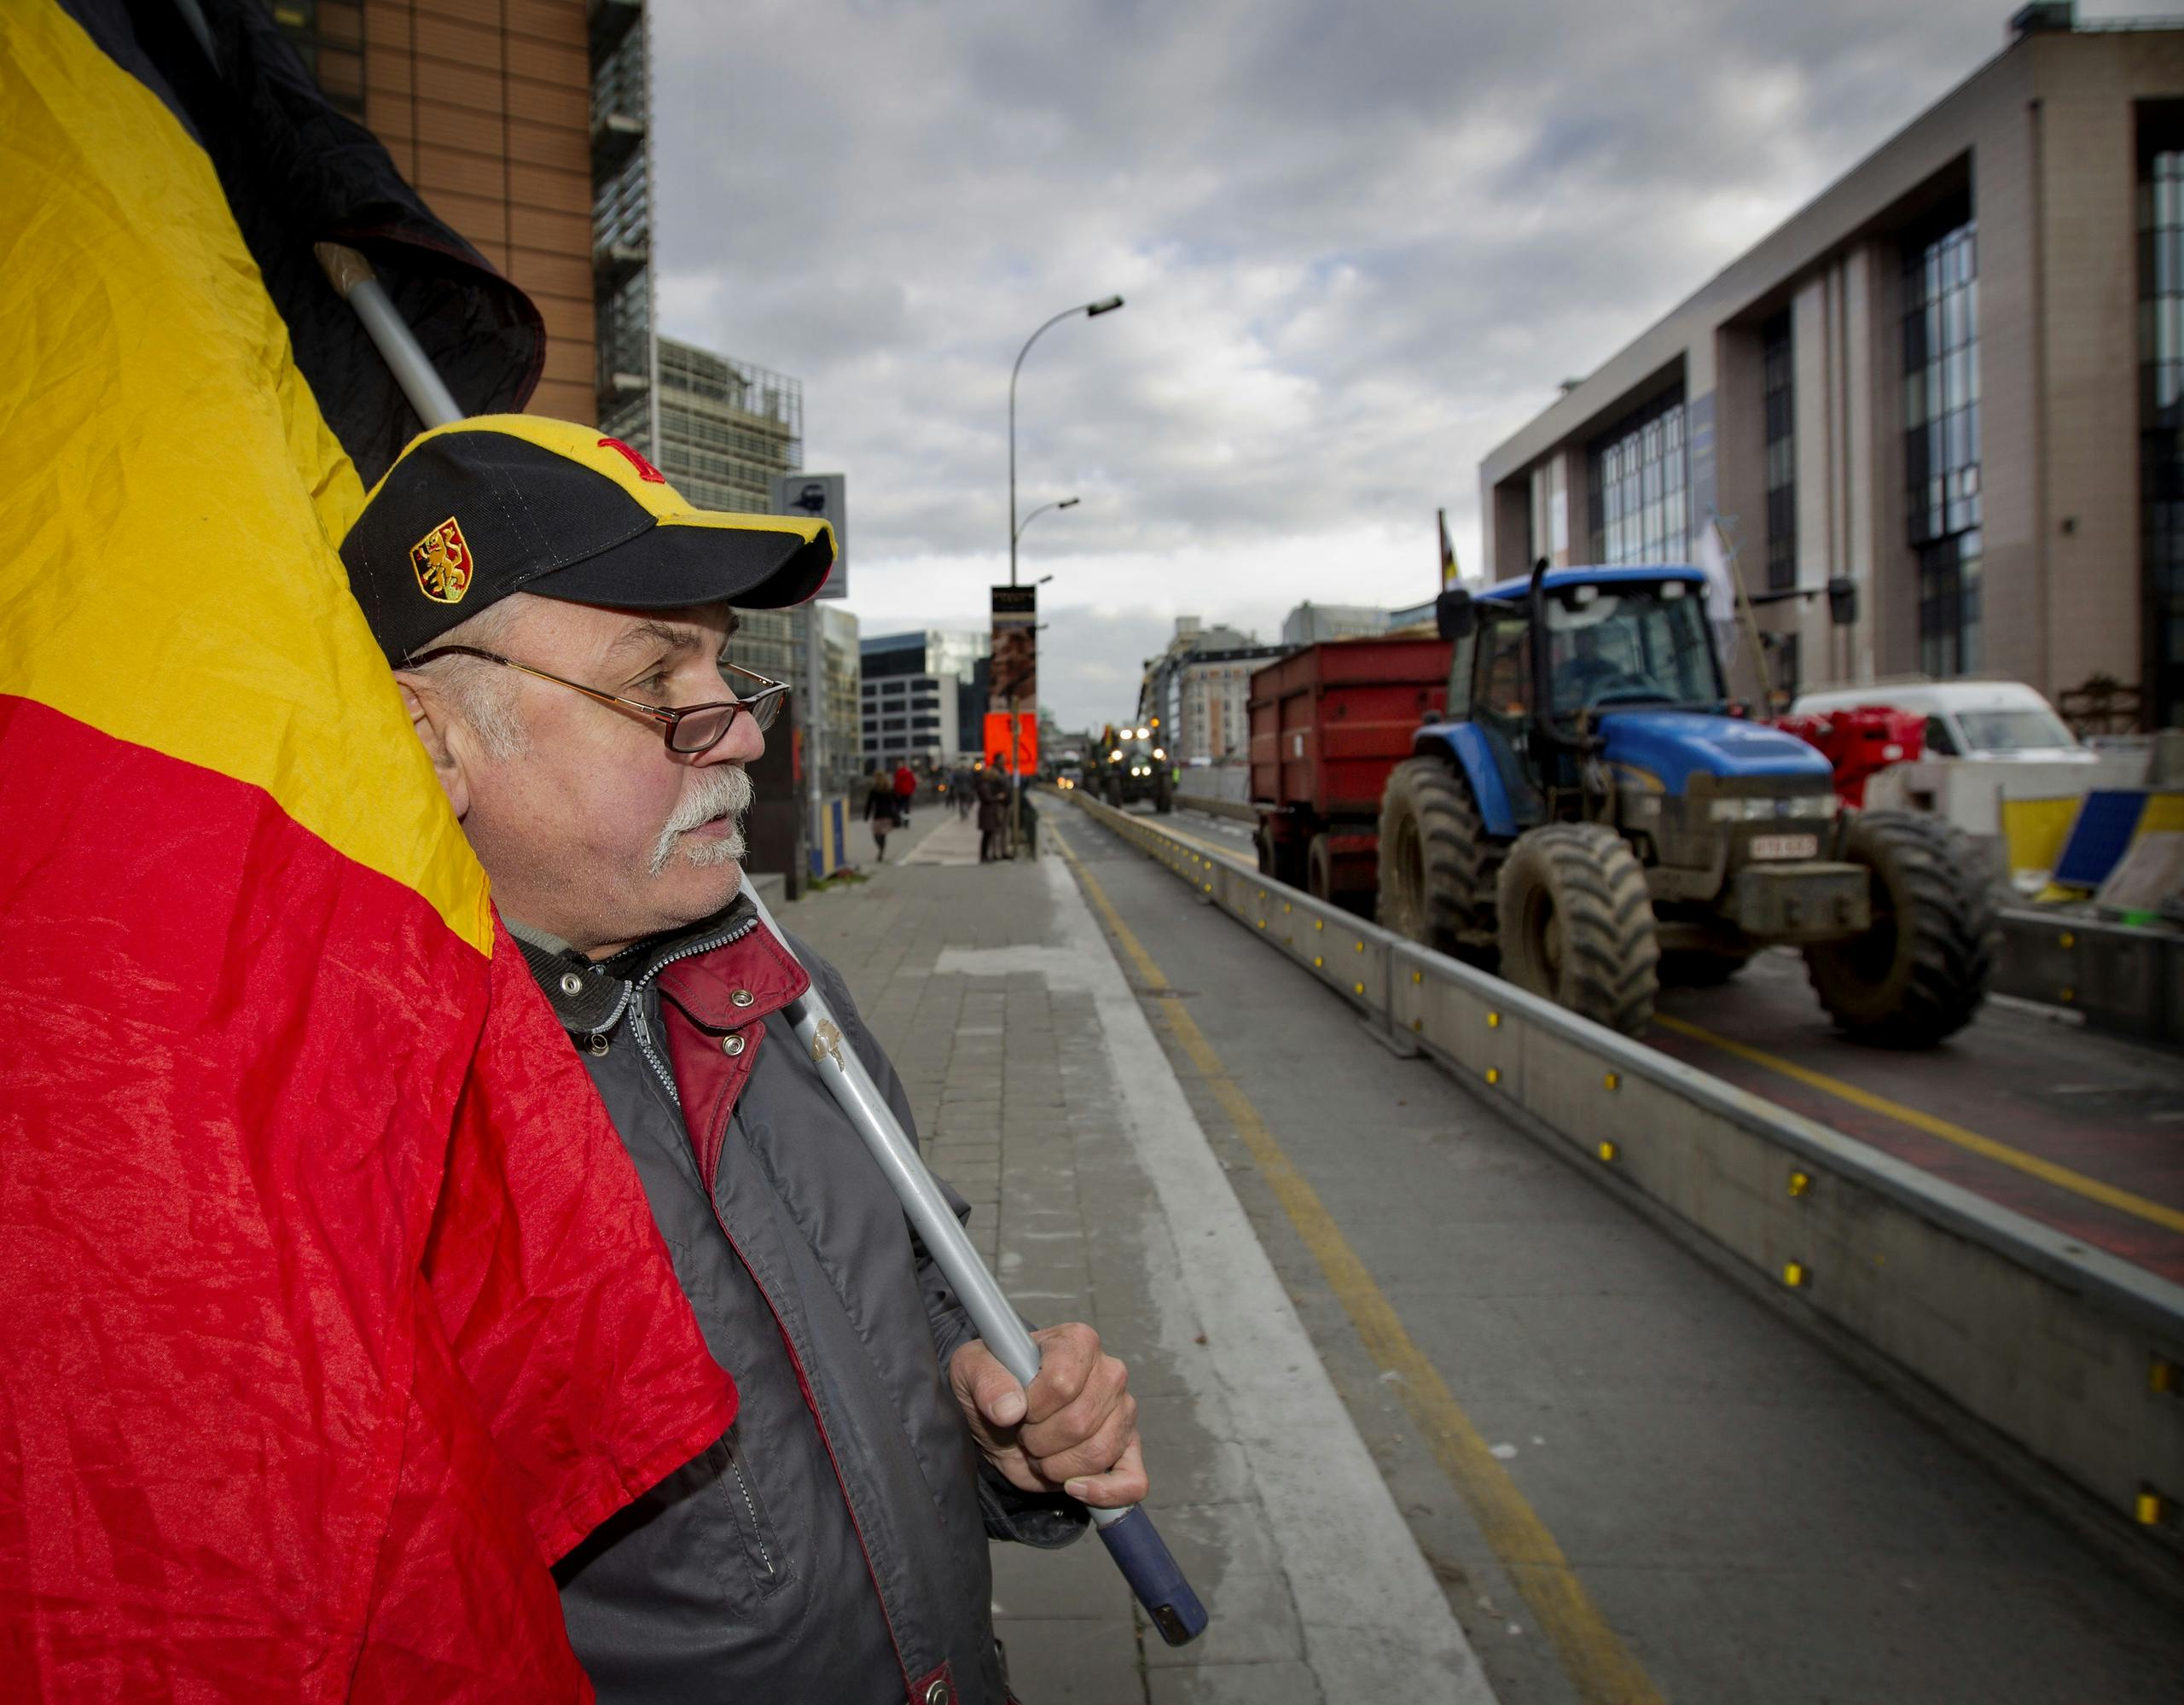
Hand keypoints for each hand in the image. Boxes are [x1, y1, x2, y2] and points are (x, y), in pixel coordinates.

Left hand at [949, 1324, 1146, 1507]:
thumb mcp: (972, 1371)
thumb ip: (986, 1381)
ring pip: (1099, 1453)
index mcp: (1077, 1343)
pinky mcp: (1126, 1450)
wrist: (1001, 1419)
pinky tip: (1074, 1487)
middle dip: (1040, 1440)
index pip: (1063, 1382)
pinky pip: (1132, 1481)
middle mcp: (1109, 1372)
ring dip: (1057, 1466)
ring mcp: (1123, 1412)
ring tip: (1041, 1450)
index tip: (1018, 1407)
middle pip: (1080, 1423)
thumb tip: (1009, 1409)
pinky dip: (1103, 1493)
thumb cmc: (993, 1386)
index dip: (1033, 1406)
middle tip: (1025, 1431)